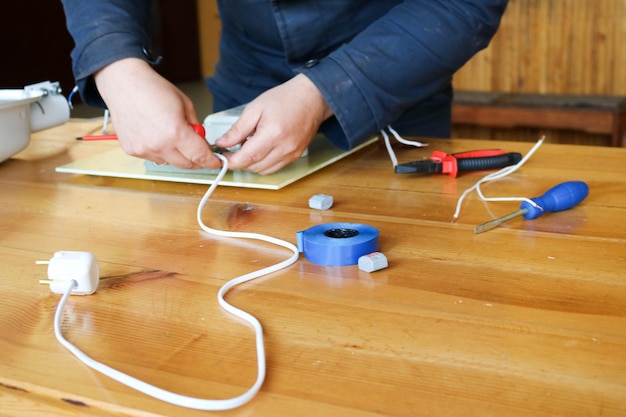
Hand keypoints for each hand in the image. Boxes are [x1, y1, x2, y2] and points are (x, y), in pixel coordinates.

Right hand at [94, 58, 220, 168]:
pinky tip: (157, 136)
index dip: (211, 161)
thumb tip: (201, 142)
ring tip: (173, 136)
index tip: (215, 161)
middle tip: (199, 150)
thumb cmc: (152, 89)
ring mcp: (144, 150)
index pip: (200, 157)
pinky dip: (160, 152)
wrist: (124, 84)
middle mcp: (159, 145)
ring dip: (177, 156)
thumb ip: (195, 126)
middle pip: (187, 165)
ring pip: (170, 163)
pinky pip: (154, 158)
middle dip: (197, 160)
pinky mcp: (133, 151)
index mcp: (175, 133)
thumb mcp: (185, 104)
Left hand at [215, 74, 333, 174]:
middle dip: (241, 161)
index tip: (222, 157)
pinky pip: (275, 167)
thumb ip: (237, 129)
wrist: (311, 98)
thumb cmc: (285, 99)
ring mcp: (292, 154)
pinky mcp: (295, 156)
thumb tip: (222, 143)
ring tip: (251, 144)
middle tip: (234, 147)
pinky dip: (264, 162)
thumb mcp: (255, 109)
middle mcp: (284, 148)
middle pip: (254, 167)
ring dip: (252, 163)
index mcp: (273, 135)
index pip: (247, 158)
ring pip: (264, 170)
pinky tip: (263, 148)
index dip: (231, 161)